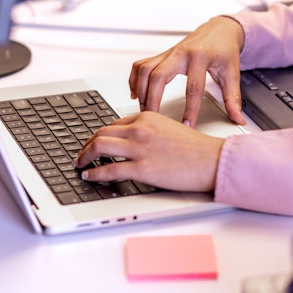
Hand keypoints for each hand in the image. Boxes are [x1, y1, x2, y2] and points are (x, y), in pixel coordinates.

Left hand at [75, 111, 224, 191]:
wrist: (212, 159)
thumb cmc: (197, 149)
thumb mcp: (170, 129)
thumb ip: (150, 132)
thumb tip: (136, 142)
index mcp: (147, 117)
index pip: (115, 123)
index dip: (101, 135)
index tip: (96, 142)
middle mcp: (140, 129)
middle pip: (102, 133)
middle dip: (87, 144)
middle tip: (82, 153)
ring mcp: (139, 148)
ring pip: (99, 146)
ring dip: (84, 156)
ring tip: (80, 164)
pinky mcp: (141, 168)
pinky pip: (108, 169)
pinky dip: (94, 173)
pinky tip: (89, 175)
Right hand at [129, 16, 246, 127]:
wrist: (219, 30)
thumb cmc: (225, 50)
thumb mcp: (232, 74)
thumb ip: (233, 98)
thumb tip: (238, 118)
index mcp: (200, 57)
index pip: (193, 88)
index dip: (189, 109)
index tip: (187, 125)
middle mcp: (181, 53)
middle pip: (158, 76)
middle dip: (153, 99)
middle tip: (153, 119)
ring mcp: (168, 52)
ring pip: (145, 69)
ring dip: (141, 90)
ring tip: (144, 109)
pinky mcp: (162, 54)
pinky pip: (141, 65)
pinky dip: (135, 79)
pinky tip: (135, 94)